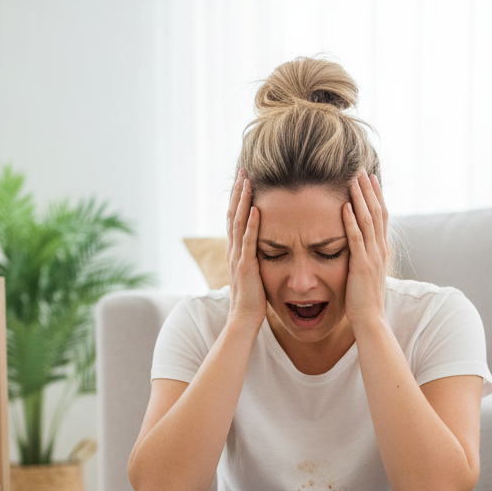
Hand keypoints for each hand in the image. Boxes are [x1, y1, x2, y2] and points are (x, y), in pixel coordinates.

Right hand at [225, 171, 265, 327]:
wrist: (243, 320)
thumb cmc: (251, 300)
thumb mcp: (252, 273)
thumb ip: (253, 259)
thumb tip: (259, 249)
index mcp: (235, 251)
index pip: (234, 219)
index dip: (237, 199)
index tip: (242, 180)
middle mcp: (233, 251)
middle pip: (232, 215)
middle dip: (237, 192)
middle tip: (242, 170)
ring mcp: (237, 258)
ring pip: (238, 223)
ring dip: (242, 201)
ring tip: (247, 180)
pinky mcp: (245, 267)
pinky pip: (249, 241)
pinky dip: (252, 224)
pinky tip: (256, 208)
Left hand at [342, 169, 389, 328]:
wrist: (370, 319)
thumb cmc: (365, 299)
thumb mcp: (367, 272)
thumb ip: (365, 256)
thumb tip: (360, 247)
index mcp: (382, 249)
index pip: (382, 215)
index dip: (376, 196)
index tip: (370, 178)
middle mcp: (381, 249)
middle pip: (378, 211)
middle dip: (369, 189)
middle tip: (362, 169)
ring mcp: (373, 256)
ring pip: (368, 220)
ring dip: (360, 199)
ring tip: (353, 180)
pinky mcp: (361, 265)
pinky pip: (356, 238)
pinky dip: (351, 221)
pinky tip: (345, 207)